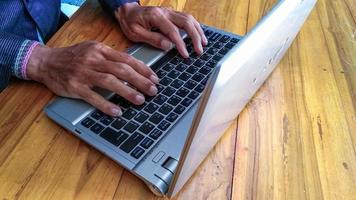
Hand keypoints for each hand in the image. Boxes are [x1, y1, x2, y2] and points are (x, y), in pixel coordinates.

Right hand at [27, 41, 158, 115]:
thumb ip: (110, 57)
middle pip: (122, 70)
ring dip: (127, 91)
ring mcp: (83, 73)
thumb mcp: (92, 50)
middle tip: (153, 90)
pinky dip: (105, 104)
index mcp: (100, 50)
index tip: (154, 78)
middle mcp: (93, 60)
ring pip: (109, 81)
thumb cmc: (73, 57)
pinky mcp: (74, 87)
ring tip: (140, 100)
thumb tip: (134, 68)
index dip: (143, 69)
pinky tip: (117, 111)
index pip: (126, 59)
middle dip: (140, 80)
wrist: (46, 62)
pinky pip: (92, 97)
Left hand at [115, 3, 207, 57]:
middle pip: (186, 22)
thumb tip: (168, 46)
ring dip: (198, 31)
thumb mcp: (136, 34)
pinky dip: (195, 26)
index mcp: (156, 17)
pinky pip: (186, 18)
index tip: (186, 55)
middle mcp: (165, 12)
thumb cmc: (130, 22)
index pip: (173, 31)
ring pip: (189, 18)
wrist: (127, 11)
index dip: (181, 44)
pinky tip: (199, 34)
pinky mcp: (171, 13)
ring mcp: (169, 11)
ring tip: (204, 43)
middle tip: (199, 50)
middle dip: (195, 37)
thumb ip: (152, 39)